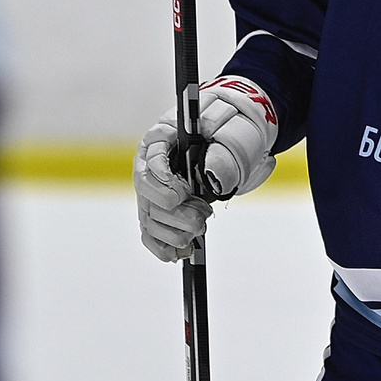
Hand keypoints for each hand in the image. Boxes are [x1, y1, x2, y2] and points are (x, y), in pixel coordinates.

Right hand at [132, 76, 280, 261]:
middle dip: (175, 213)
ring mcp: (153, 191)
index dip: (164, 181)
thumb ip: (223, 152)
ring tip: (200, 227)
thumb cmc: (229, 129)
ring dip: (175, 232)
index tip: (182, 193)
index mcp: (162, 137)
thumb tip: (212, 175)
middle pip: (147, 195)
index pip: (151, 160)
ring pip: (149, 219)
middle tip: (202, 216)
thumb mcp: (233, 132)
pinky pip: (151, 235)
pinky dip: (164, 247)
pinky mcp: (159, 212)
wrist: (232, 140)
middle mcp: (151, 165)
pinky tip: (182, 251)